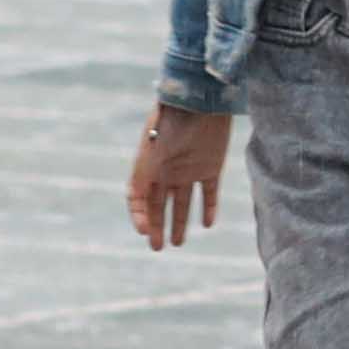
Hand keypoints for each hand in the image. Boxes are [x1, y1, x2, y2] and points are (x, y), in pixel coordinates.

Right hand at [127, 104, 231, 248]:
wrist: (199, 100)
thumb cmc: (169, 123)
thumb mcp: (149, 155)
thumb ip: (140, 181)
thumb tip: (136, 210)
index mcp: (148, 167)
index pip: (138, 198)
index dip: (139, 216)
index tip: (145, 232)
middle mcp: (167, 170)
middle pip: (159, 204)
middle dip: (157, 226)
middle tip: (157, 247)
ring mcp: (189, 168)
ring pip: (182, 202)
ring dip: (179, 222)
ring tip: (177, 243)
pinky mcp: (211, 166)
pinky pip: (209, 192)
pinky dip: (209, 208)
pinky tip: (208, 224)